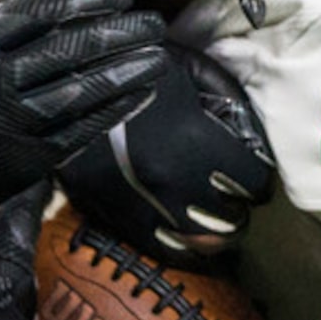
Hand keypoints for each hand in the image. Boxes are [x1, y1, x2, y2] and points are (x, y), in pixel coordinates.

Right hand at [0, 0, 163, 287]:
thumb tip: (60, 3)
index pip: (44, 13)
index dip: (88, 0)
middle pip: (71, 49)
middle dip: (120, 33)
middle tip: (152, 23)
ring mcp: (11, 124)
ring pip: (84, 90)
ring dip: (127, 71)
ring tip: (157, 56)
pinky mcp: (26, 161)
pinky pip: (82, 131)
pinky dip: (115, 110)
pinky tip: (139, 94)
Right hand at [56, 43, 273, 258]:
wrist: (63, 89)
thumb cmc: (128, 72)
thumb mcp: (184, 69)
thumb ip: (223, 94)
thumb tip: (249, 129)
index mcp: (194, 142)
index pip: (252, 180)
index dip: (257, 176)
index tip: (252, 172)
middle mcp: (172, 182)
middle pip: (230, 218)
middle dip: (238, 207)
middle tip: (235, 196)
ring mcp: (141, 206)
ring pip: (200, 243)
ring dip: (216, 233)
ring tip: (215, 218)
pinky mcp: (114, 218)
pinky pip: (162, 251)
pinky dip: (183, 249)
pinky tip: (187, 236)